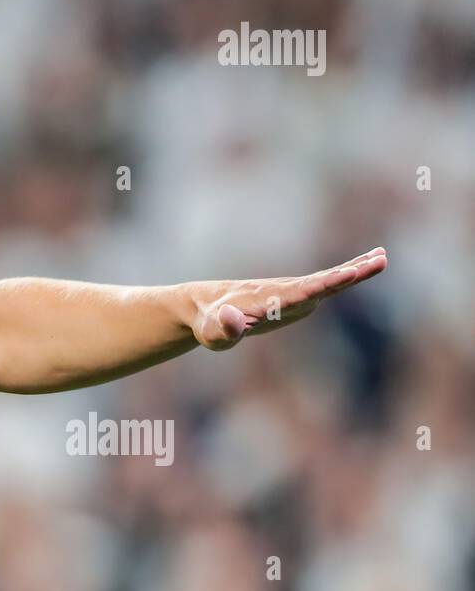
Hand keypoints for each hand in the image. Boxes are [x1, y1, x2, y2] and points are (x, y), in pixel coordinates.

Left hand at [186, 247, 387, 350]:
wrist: (205, 306)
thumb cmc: (210, 323)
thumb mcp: (213, 333)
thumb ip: (224, 328)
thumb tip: (231, 320)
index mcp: (269, 300)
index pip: (302, 292)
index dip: (324, 284)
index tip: (348, 273)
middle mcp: (284, 292)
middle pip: (322, 281)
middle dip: (350, 273)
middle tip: (380, 260)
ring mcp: (292, 292)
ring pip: (328, 279)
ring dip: (355, 269)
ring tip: (383, 257)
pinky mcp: (296, 297)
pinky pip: (325, 284)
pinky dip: (345, 275)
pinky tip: (363, 267)